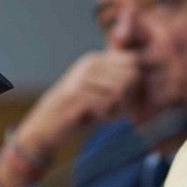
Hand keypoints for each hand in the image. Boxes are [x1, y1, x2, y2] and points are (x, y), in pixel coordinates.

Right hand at [0, 50, 141, 186]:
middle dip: (128, 98)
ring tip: (104, 114)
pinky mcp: (75, 96)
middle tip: (114, 110)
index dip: (135, 84)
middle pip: (130, 76)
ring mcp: (81, 79)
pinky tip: (96, 118)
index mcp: (94, 60)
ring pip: (120, 91)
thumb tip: (140, 75)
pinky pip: (107, 104)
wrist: (45, 126)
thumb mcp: (98, 92)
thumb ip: (117, 82)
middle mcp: (88, 65)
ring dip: (117, 109)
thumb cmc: (78, 112)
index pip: (132, 62)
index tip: (123, 99)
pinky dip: (107, 116)